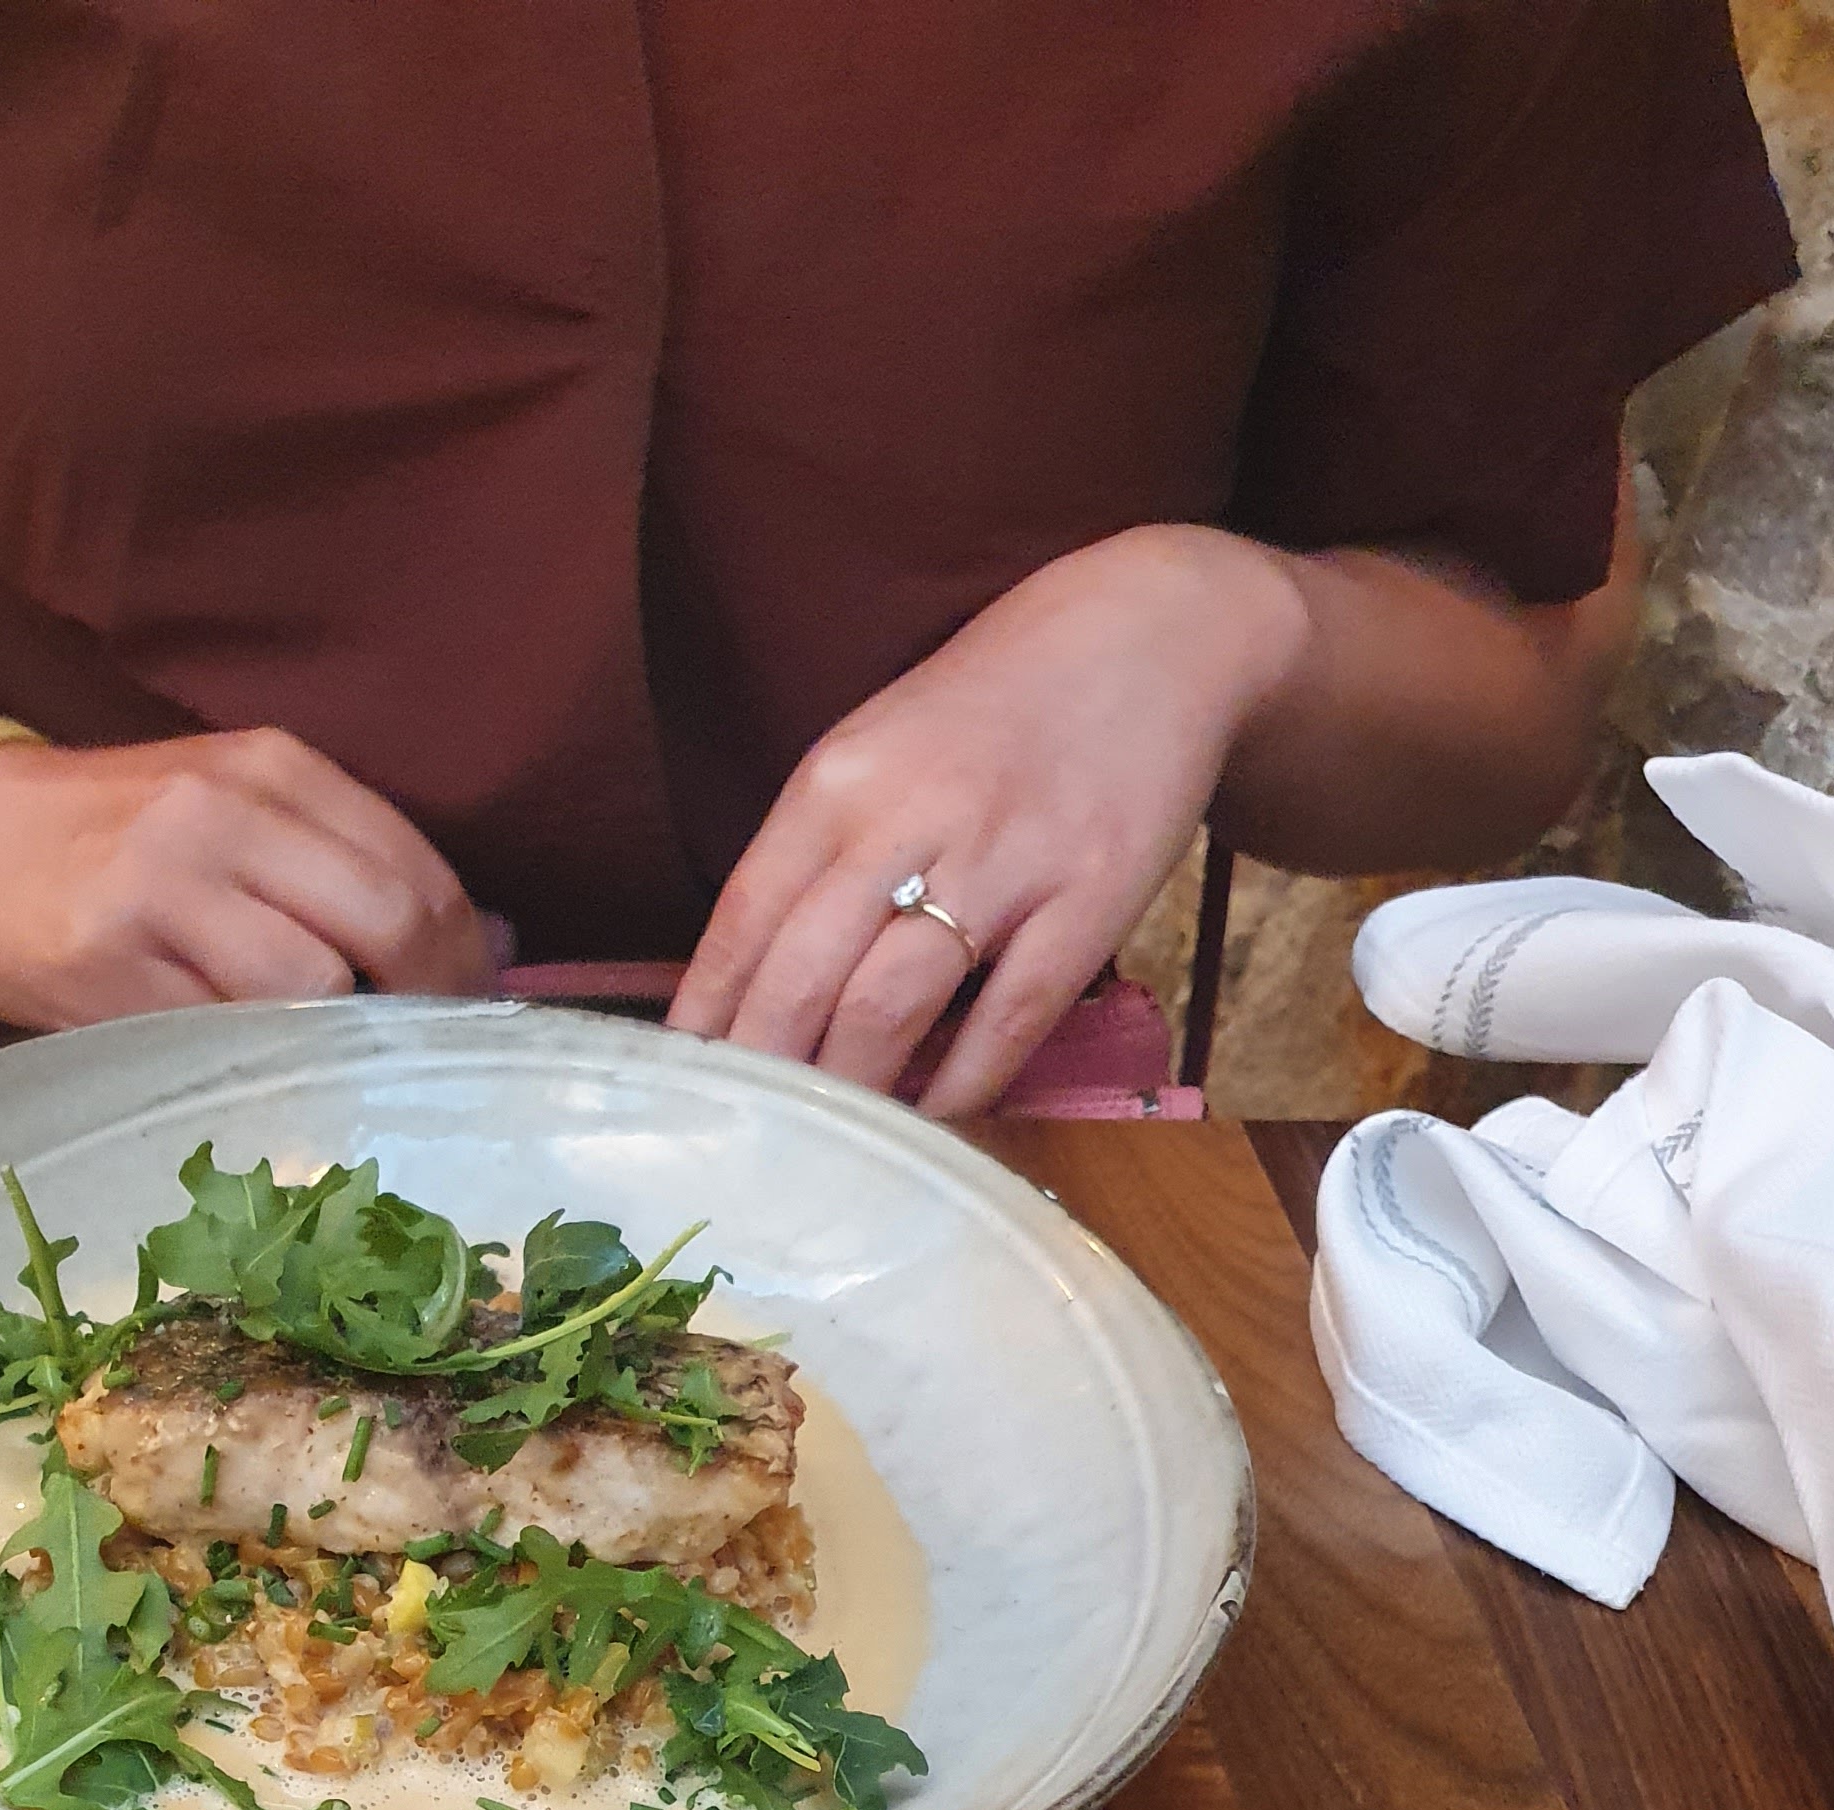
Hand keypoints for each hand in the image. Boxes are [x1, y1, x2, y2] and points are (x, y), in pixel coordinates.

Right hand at [0, 723, 493, 1025]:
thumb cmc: (117, 838)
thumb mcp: (239, 810)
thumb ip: (353, 863)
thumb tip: (491, 943)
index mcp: (271, 767)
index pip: (415, 872)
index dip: (462, 961)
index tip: (468, 1015)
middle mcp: (221, 814)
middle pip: (384, 923)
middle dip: (424, 1006)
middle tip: (423, 1059)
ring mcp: (160, 888)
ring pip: (312, 987)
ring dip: (342, 1045)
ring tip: (338, 1068)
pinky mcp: (105, 965)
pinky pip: (222, 1035)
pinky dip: (262, 1066)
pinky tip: (262, 1074)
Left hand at [667, 529, 1311, 1117]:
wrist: (1150, 636)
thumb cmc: (991, 713)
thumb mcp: (876, 755)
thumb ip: (815, 858)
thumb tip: (748, 988)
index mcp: (839, 783)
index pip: (743, 919)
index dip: (707, 1018)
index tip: (684, 1092)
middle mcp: (908, 819)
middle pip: (803, 978)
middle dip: (764, 1076)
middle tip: (745, 1146)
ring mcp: (1003, 861)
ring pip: (889, 1008)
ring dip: (850, 1092)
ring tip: (828, 1149)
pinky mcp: (1088, 897)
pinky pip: (1010, 1017)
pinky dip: (964, 1082)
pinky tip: (936, 1116)